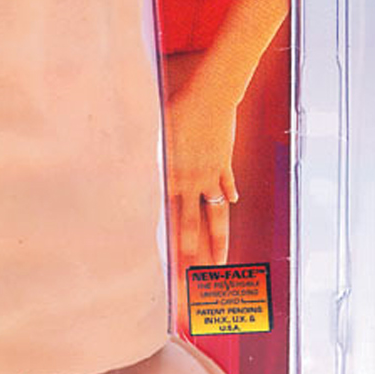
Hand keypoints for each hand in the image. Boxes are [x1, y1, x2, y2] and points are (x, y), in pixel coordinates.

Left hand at [165, 78, 238, 266]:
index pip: (171, 218)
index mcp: (173, 175)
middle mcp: (193, 180)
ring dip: (218, 239)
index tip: (173, 266)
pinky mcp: (224, 161)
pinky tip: (233, 202)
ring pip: (216, 214)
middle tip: (194, 277)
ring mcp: (212, 173)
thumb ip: (152, 160)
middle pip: (193, 224)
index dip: (172, 243)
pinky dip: (228, 193)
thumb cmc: (178, 110)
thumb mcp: (156, 136)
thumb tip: (141, 173)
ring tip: (220, 261)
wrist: (210, 96)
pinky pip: (226, 183)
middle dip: (193, 253)